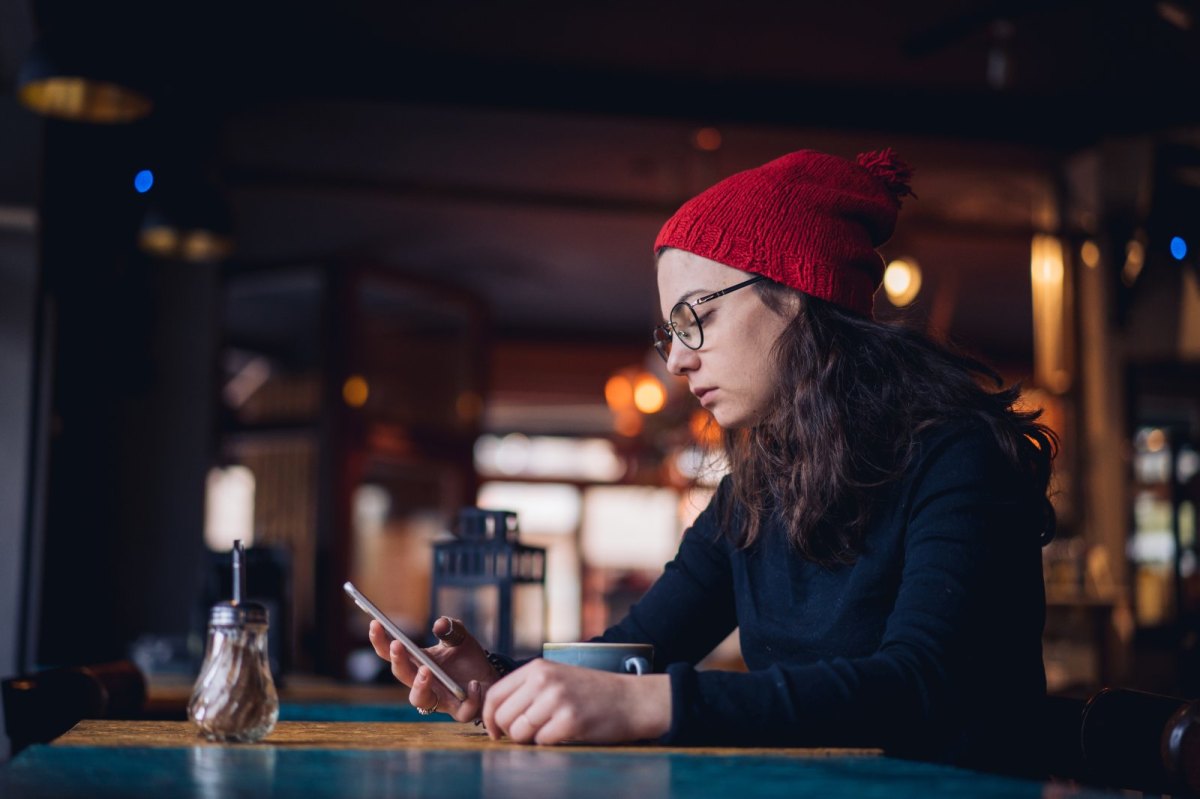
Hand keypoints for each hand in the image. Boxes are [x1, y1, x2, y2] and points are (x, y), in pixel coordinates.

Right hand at [368, 616, 496, 722]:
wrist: (490, 676)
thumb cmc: (467, 658)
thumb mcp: (460, 637)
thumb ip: (451, 628)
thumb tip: (440, 624)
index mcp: (417, 662)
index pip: (391, 653)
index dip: (380, 640)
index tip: (375, 623)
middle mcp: (422, 683)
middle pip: (402, 675)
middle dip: (398, 661)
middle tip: (398, 645)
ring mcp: (439, 699)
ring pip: (419, 700)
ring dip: (419, 686)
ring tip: (426, 670)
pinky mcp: (460, 711)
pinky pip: (460, 711)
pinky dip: (468, 697)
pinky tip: (473, 684)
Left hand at [481, 659, 670, 744]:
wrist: (632, 700)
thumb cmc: (593, 693)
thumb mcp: (557, 677)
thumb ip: (528, 689)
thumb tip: (495, 715)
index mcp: (537, 668)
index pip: (495, 695)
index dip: (489, 718)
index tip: (495, 731)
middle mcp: (544, 679)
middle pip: (503, 716)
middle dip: (511, 732)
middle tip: (528, 735)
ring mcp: (557, 699)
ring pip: (519, 732)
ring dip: (530, 739)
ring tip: (549, 731)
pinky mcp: (570, 720)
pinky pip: (541, 742)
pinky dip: (550, 742)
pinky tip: (565, 733)